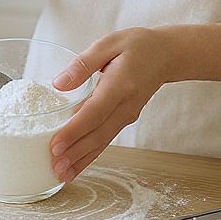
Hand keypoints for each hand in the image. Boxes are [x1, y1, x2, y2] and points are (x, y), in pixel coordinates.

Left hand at [48, 27, 171, 183]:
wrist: (166, 55)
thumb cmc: (136, 45)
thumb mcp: (108, 44)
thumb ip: (83, 63)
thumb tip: (58, 83)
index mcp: (120, 85)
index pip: (94, 112)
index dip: (74, 131)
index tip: (55, 146)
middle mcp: (125, 105)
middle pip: (98, 134)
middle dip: (75, 153)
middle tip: (54, 168)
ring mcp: (127, 115)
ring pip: (102, 142)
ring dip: (81, 160)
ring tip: (61, 175)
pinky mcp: (125, 119)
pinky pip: (106, 139)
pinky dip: (91, 155)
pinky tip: (76, 165)